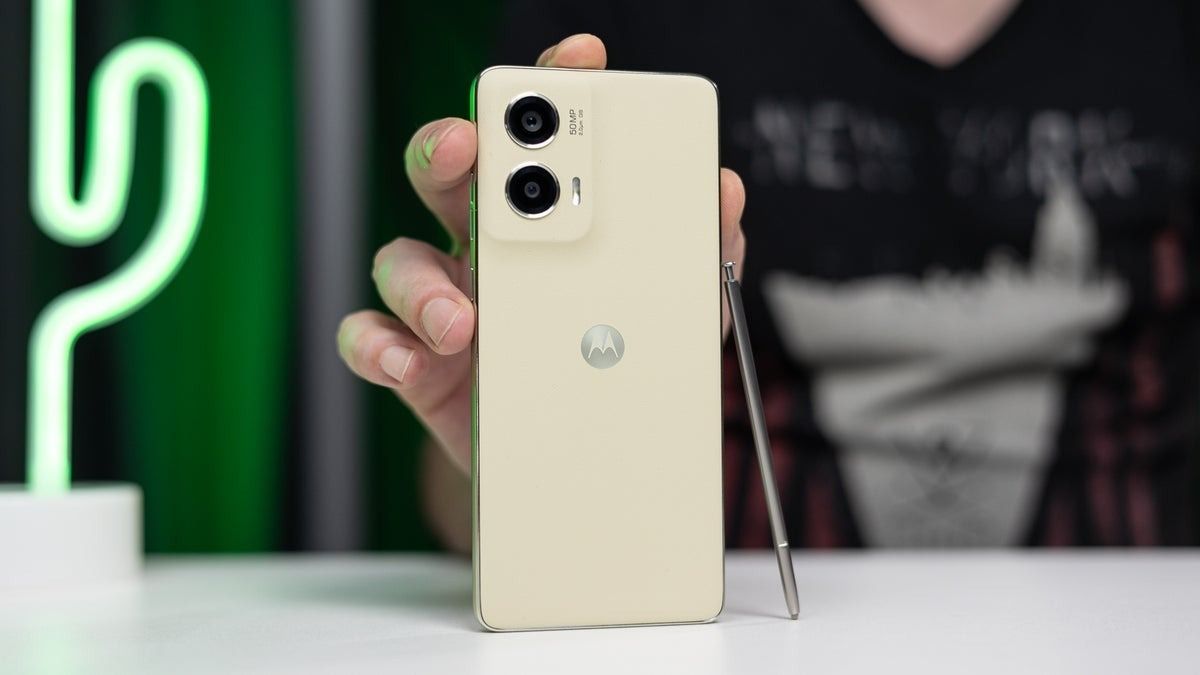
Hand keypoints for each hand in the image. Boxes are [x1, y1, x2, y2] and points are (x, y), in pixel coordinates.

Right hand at [337, 34, 746, 475]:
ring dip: (422, 280)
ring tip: (461, 319)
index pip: (545, 145)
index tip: (580, 61)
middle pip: (448, 176)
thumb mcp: (677, 319)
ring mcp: (446, 307)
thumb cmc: (617, 377)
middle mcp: (487, 253)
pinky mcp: (418, 367)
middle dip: (453, 147)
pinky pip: (370, 341)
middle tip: (471, 144)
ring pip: (400, 259)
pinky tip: (412, 363)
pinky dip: (381, 348)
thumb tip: (724, 192)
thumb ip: (699, 259)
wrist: (581, 469)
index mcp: (550, 229)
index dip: (553, 92)